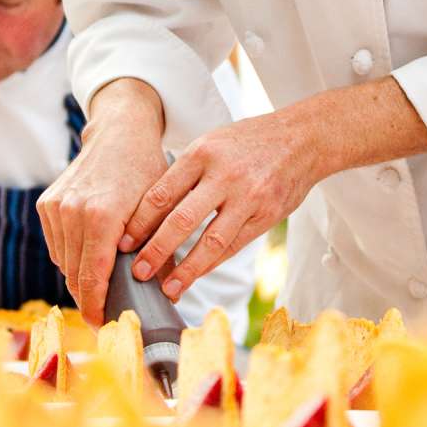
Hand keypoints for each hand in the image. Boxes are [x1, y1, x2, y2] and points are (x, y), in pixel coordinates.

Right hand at [37, 80, 167, 322]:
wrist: (119, 132)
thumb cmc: (146, 171)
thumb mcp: (161, 210)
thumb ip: (159, 252)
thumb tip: (167, 295)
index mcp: (101, 217)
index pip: (92, 278)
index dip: (96, 307)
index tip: (103, 326)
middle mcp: (73, 212)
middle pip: (74, 275)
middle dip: (88, 299)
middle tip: (103, 316)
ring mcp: (56, 207)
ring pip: (63, 262)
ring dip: (79, 278)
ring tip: (98, 290)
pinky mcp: (47, 204)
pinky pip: (56, 245)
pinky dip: (70, 257)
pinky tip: (88, 260)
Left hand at [127, 108, 329, 302]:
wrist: (302, 138)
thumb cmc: (248, 142)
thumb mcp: (211, 144)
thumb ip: (185, 175)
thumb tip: (150, 214)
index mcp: (202, 153)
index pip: (162, 194)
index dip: (140, 223)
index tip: (124, 243)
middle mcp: (224, 175)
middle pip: (182, 220)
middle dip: (156, 250)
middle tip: (138, 272)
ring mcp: (248, 197)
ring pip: (211, 240)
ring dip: (187, 269)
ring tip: (168, 288)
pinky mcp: (267, 215)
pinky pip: (234, 245)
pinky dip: (213, 262)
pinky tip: (197, 274)